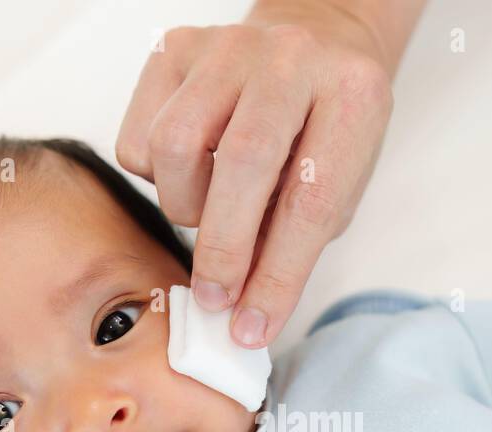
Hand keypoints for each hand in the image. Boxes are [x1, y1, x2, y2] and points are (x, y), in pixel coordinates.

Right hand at [115, 8, 403, 348]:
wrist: (313, 45)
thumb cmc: (324, 131)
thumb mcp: (335, 187)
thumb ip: (293, 244)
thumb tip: (243, 315)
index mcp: (351, 95)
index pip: (309, 202)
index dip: (278, 276)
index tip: (253, 326)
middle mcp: (290, 58)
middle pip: (242, 164)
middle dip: (224, 250)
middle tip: (215, 298)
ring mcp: (227, 46)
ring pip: (174, 147)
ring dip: (186, 207)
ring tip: (210, 214)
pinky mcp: (175, 48)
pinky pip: (140, 137)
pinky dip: (156, 177)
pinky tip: (189, 173)